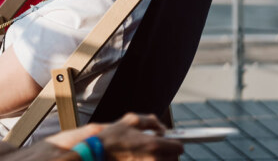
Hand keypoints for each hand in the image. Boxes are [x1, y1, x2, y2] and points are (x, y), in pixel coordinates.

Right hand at [46, 114, 182, 159]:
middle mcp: (154, 159)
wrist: (98, 153)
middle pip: (174, 159)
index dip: (174, 142)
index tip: (167, 140)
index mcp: (153, 145)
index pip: (179, 147)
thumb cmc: (112, 137)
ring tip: (147, 153)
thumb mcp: (130, 121)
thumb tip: (162, 127)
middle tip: (156, 147)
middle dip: (168, 152)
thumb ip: (150, 121)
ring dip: (161, 159)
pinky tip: (140, 157)